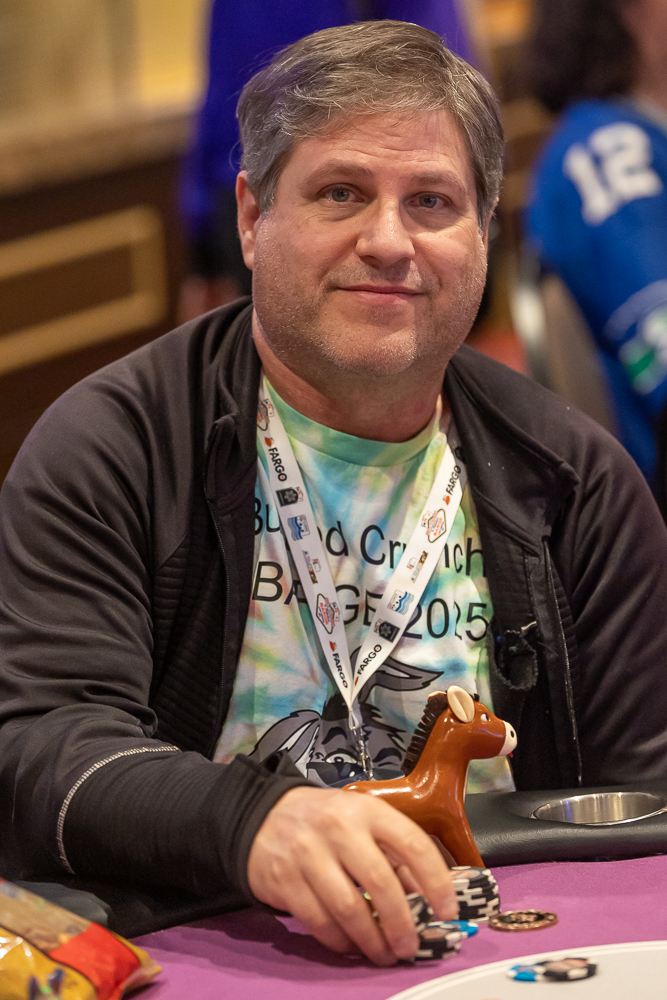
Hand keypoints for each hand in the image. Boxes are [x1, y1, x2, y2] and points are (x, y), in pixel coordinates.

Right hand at [247, 786, 456, 964]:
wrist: (264, 816)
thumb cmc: (324, 821)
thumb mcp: (363, 820)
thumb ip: (393, 854)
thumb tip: (426, 897)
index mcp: (367, 809)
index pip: (412, 843)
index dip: (435, 881)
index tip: (446, 909)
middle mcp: (339, 827)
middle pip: (381, 883)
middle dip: (401, 923)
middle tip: (410, 946)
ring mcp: (308, 852)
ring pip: (349, 909)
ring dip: (372, 940)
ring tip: (383, 953)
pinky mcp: (285, 879)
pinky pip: (319, 922)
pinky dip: (340, 941)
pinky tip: (351, 945)